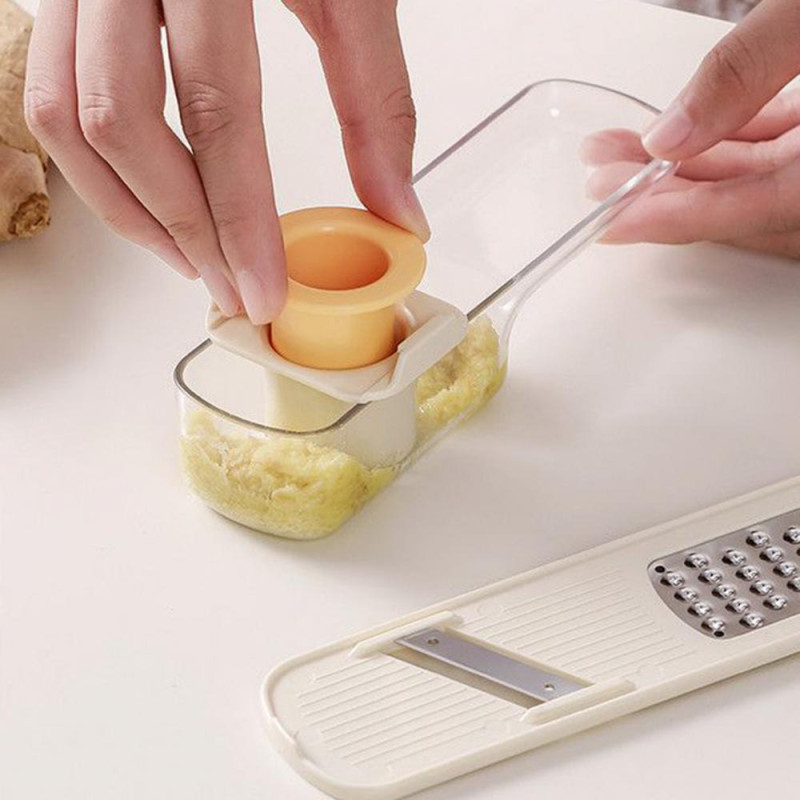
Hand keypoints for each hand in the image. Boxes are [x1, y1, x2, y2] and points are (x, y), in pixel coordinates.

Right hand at [24, 0, 428, 321]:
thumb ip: (377, 100)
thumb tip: (398, 209)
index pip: (217, 107)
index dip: (240, 218)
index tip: (264, 288)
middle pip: (121, 123)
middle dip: (181, 227)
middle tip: (230, 286)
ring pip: (64, 116)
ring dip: (126, 209)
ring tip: (190, 257)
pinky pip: (47, 92)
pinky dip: (96, 167)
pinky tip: (149, 202)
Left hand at [584, 0, 799, 259]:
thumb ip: (748, 69)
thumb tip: (670, 135)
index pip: (757, 206)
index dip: (680, 217)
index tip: (615, 221)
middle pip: (746, 203)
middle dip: (665, 193)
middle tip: (600, 179)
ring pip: (752, 180)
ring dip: (682, 169)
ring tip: (617, 152)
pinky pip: (770, 151)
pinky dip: (718, 143)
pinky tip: (673, 131)